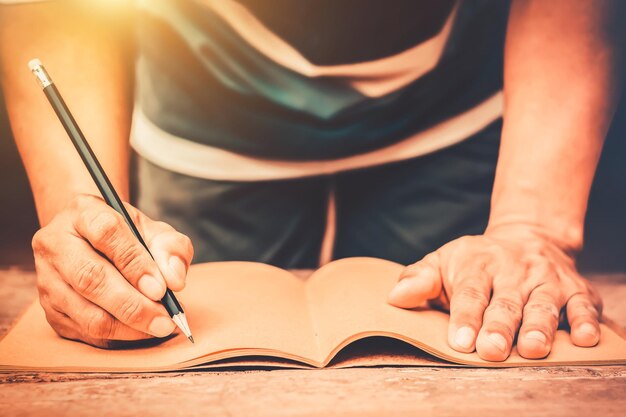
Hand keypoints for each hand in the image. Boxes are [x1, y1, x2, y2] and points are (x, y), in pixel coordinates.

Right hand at [32, 194, 193, 347]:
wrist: (90, 239)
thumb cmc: (126, 235)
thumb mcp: (153, 229)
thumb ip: (171, 248)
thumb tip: (175, 280)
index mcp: (83, 213)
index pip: (107, 233)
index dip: (136, 264)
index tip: (161, 288)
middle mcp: (57, 244)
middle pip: (91, 279)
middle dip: (134, 306)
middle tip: (165, 321)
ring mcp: (48, 279)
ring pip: (86, 313)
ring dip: (128, 327)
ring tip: (158, 327)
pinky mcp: (49, 309)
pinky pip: (84, 332)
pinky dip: (117, 337)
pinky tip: (139, 331)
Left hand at [388, 226, 601, 360]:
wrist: (529, 237)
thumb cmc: (477, 261)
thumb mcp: (444, 261)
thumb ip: (420, 279)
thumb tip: (395, 297)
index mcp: (478, 264)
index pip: (470, 292)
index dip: (465, 317)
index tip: (458, 342)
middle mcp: (514, 272)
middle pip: (506, 303)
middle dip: (499, 328)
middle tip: (491, 351)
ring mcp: (547, 281)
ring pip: (544, 305)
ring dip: (539, 327)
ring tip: (533, 349)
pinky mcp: (576, 290)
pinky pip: (584, 306)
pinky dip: (586, 321)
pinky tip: (583, 339)